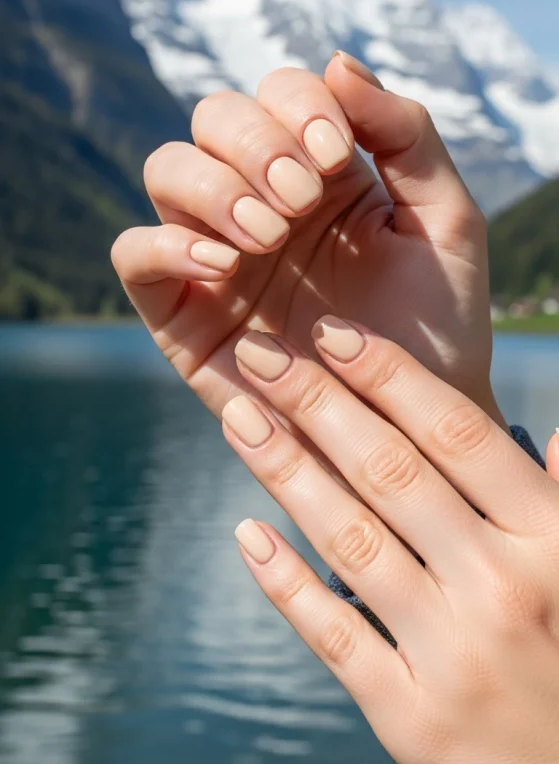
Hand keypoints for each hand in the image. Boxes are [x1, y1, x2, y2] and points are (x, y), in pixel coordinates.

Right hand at [112, 52, 496, 421]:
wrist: (411, 424)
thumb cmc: (434, 321)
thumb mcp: (444, 218)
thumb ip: (406, 134)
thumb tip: (338, 60)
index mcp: (320, 167)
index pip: (280, 91)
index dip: (298, 106)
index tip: (335, 156)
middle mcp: (259, 197)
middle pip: (214, 116)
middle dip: (254, 143)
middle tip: (300, 199)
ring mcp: (213, 248)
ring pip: (166, 168)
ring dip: (214, 187)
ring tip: (268, 235)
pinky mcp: (179, 308)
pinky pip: (133, 253)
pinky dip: (166, 244)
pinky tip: (224, 265)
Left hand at [225, 319, 558, 763]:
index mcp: (552, 539)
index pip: (456, 433)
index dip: (388, 375)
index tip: (331, 333)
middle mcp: (502, 588)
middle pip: (391, 471)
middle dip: (317, 402)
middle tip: (260, 355)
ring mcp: (453, 656)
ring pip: (352, 540)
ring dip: (286, 470)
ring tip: (237, 417)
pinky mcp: (413, 721)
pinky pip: (336, 637)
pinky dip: (286, 584)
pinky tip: (245, 534)